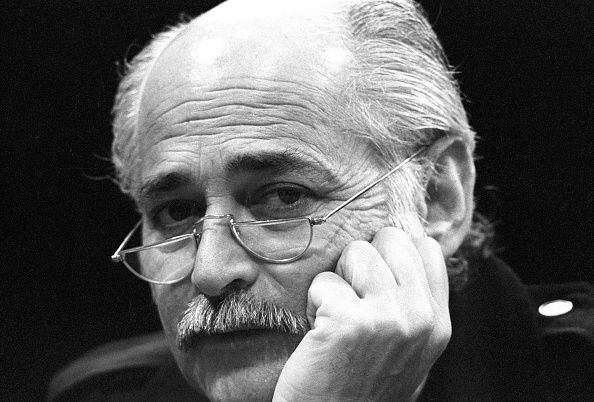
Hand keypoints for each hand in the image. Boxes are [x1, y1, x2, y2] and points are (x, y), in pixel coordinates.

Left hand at [273, 228, 450, 400]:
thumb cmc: (362, 385)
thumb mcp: (408, 348)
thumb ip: (413, 303)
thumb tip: (406, 248)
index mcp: (438, 323)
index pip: (426, 248)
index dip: (393, 255)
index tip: (374, 280)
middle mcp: (420, 318)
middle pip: (391, 238)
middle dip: (364, 260)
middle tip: (352, 298)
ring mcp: (387, 319)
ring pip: (357, 251)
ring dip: (337, 280)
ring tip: (335, 315)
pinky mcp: (348, 322)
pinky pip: (324, 281)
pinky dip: (313, 302)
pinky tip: (319, 333)